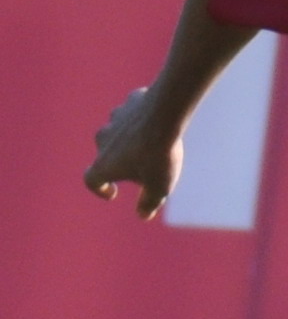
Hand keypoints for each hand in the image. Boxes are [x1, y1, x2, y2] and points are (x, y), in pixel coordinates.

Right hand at [82, 87, 186, 219]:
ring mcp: (114, 120)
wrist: (164, 114)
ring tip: (152, 145)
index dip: (100, 189)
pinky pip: (133, 113)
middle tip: (143, 169)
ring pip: (119, 132)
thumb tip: (143, 214)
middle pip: (106, 154)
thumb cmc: (159, 155)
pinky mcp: (130, 104)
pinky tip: (159, 122)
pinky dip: (142, 119)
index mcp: (104, 164)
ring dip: (131, 139)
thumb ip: (149, 202)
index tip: (113, 192)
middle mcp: (103, 140)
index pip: (91, 180)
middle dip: (121, 163)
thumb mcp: (159, 186)